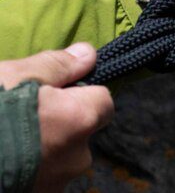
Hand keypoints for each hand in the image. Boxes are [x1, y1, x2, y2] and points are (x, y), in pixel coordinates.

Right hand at [0, 43, 113, 191]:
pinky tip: (4, 160)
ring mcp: (54, 184)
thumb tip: (88, 55)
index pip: (103, 102)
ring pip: (59, 158)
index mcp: (79, 120)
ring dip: (42, 149)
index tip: (54, 93)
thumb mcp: (13, 75)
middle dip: (60, 124)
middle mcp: (76, 157)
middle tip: (21, 117)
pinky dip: (28, 169)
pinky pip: (41, 178)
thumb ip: (57, 65)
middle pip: (80, 133)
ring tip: (7, 140)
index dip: (81, 94)